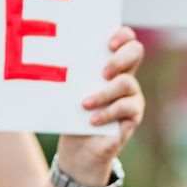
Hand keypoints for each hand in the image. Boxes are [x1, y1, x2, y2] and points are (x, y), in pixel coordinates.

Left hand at [55, 27, 143, 183]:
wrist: (79, 151)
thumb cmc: (71, 116)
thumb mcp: (68, 92)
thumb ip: (70, 75)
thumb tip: (50, 59)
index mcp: (111, 65)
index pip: (126, 39)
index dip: (122, 35)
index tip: (108, 43)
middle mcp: (125, 76)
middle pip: (136, 51)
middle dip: (119, 58)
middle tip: (102, 72)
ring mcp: (132, 96)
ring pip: (127, 83)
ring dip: (104, 93)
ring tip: (85, 104)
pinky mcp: (133, 116)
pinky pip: (126, 108)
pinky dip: (107, 113)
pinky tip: (92, 120)